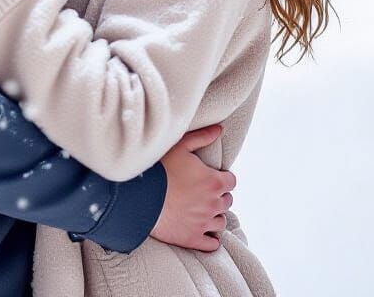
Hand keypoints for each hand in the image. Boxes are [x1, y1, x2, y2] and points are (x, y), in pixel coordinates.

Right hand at [150, 125, 235, 252]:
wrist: (141, 197)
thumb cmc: (160, 169)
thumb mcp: (181, 146)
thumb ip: (202, 137)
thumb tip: (219, 129)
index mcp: (213, 181)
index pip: (231, 182)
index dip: (223, 178)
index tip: (213, 177)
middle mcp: (212, 204)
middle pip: (227, 201)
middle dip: (219, 196)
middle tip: (206, 193)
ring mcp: (203, 223)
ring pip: (221, 222)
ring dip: (215, 216)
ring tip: (204, 211)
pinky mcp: (192, 239)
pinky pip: (212, 244)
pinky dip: (211, 239)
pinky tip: (205, 232)